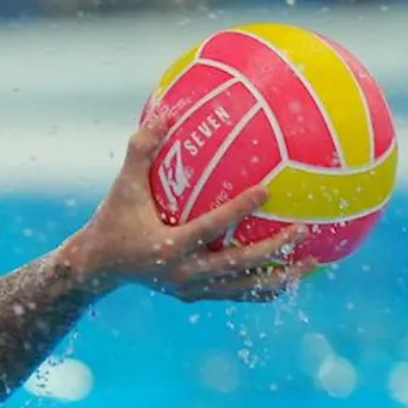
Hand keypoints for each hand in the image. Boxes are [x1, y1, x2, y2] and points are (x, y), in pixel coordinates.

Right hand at [65, 126, 316, 301]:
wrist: (97, 266)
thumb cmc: (113, 220)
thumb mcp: (123, 186)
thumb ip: (142, 151)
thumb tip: (165, 112)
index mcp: (167, 246)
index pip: (210, 227)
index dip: (238, 210)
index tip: (267, 190)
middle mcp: (183, 272)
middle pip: (236, 264)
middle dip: (272, 249)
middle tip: (301, 229)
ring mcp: (191, 289)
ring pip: (242, 288)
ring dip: (278, 278)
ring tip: (311, 263)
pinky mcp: (195, 296)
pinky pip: (235, 294)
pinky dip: (262, 288)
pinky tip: (289, 277)